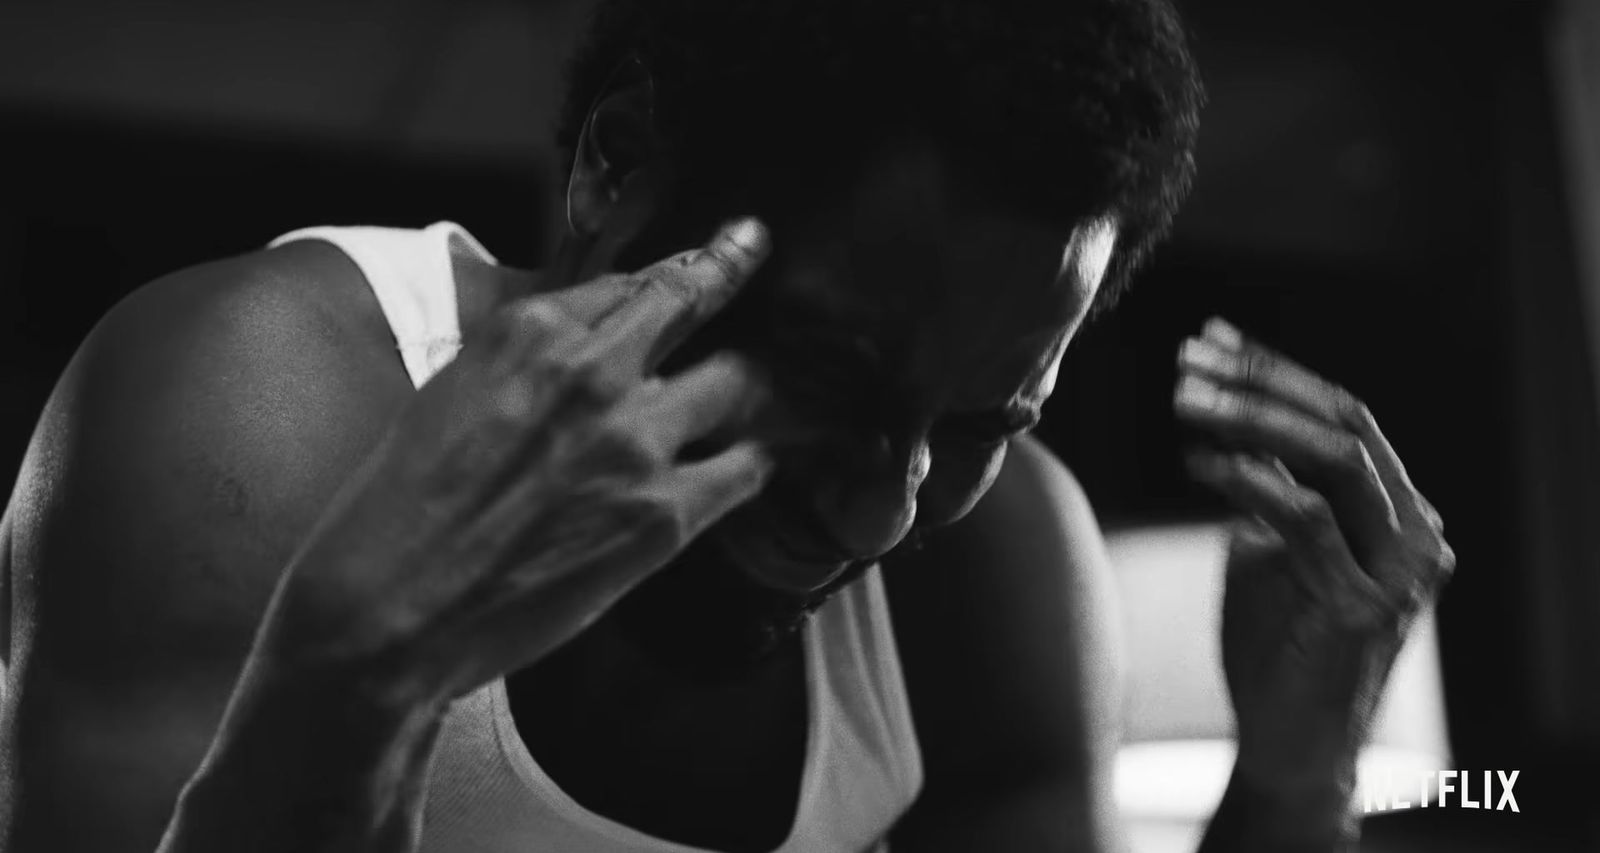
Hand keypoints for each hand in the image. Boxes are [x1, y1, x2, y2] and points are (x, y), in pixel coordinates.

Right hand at [261, 218, 777, 711]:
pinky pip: (746, 469)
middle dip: (732, 272)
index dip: (680, 264)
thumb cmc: (398, 513)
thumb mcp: (449, 397)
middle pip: (693, 299)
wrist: (389, 612)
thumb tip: (585, 352)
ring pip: (738, 381)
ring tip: (759, 393)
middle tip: (755, 251)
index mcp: (528, 333)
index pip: (631, 280)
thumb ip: (524, 362)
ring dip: (747, 386)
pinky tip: (752, 464)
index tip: (718, 243)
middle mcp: (591, 372)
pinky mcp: (664, 515)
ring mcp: (636, 441)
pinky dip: (752, 462)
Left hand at [1173, 317, 1454, 797]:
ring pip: (1335, 458)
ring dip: (1252, 418)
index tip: (1209, 338)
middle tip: (1189, 356)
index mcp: (1398, 510)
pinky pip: (1306, 518)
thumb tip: (1228, 412)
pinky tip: (1199, 461)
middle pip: (1345, 422)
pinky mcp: (1364, 605)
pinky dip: (1249, 479)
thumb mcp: (1271, 545)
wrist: (1287, 741)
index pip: (1344, 415)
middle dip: (1262, 381)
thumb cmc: (1276, 640)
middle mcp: (1415, 532)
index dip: (1275, 371)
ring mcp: (1399, 570)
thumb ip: (1268, 483)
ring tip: (1183, 397)